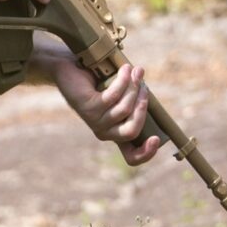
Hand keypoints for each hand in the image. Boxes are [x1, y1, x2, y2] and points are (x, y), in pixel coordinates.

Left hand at [49, 53, 163, 165]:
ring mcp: (95, 121)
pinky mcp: (89, 108)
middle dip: (143, 108)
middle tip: (145, 87)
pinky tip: (125, 68)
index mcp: (115, 134)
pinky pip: (113, 96)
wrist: (70, 70)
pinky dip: (123, 80)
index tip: (156, 138)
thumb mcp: (121, 96)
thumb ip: (134, 101)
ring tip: (136, 71)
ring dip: (134, 87)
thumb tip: (147, 94)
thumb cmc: (99, 82)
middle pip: (131, 131)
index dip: (146, 153)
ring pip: (124, 109)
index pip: (131, 157)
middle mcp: (104, 132)